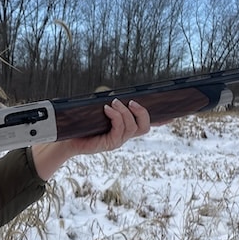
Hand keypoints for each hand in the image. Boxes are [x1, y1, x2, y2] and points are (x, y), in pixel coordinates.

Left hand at [31, 99, 150, 179]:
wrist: (65, 139)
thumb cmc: (81, 124)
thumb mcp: (97, 111)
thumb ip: (109, 105)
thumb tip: (114, 95)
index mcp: (124, 128)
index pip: (146, 124)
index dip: (161, 121)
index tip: (172, 115)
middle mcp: (124, 136)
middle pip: (145, 127)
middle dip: (142, 112)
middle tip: (131, 101)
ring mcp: (117, 141)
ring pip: (132, 127)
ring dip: (125, 112)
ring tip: (114, 103)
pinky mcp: (109, 144)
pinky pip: (119, 130)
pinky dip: (116, 117)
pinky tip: (107, 109)